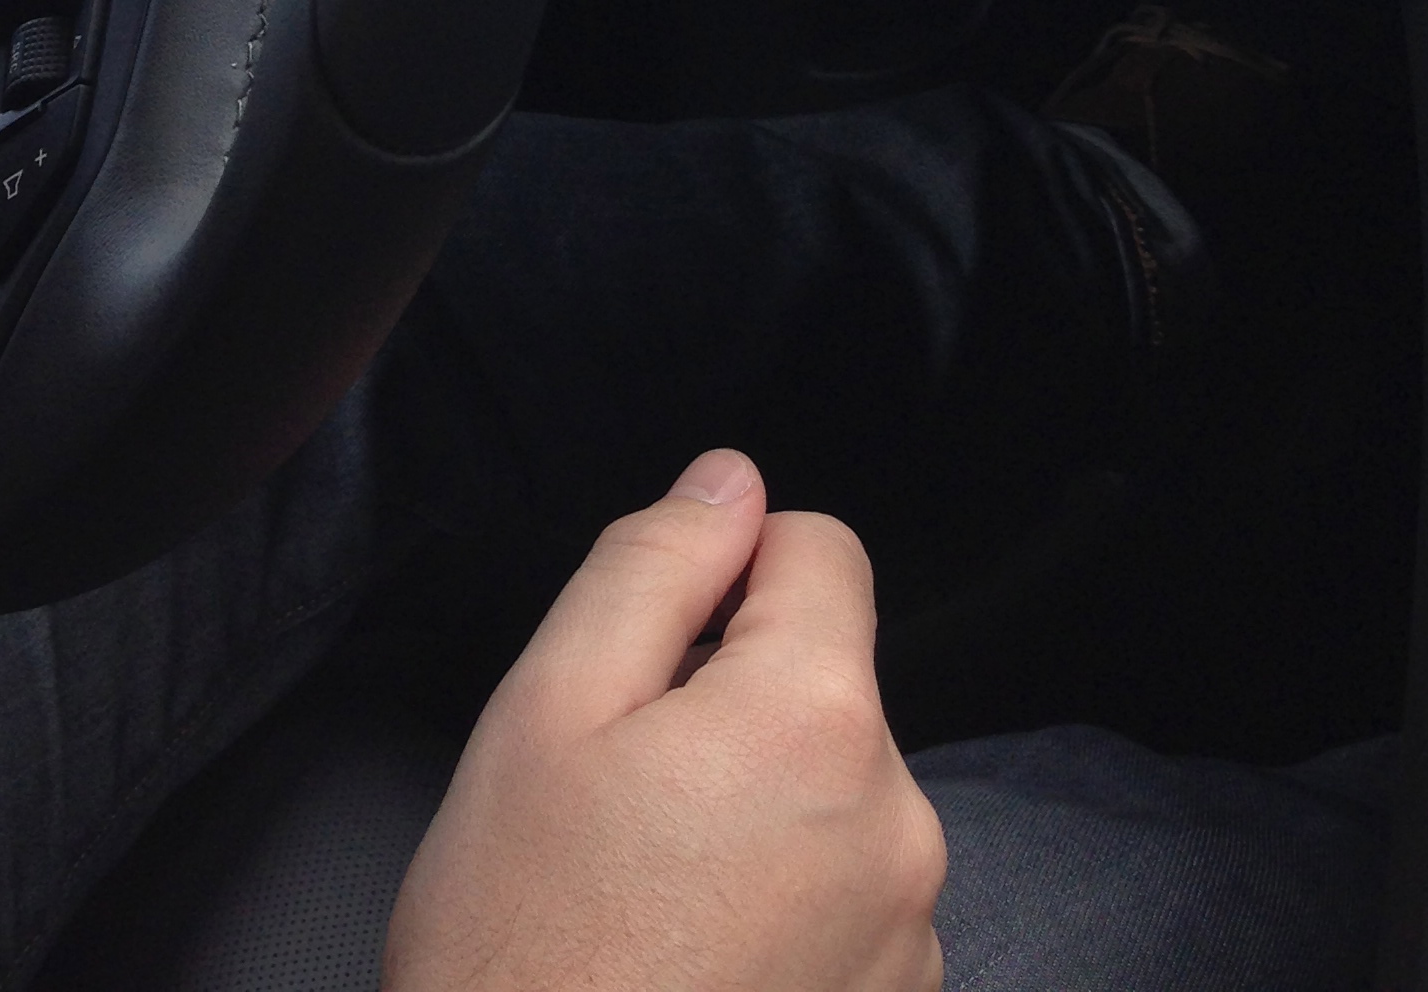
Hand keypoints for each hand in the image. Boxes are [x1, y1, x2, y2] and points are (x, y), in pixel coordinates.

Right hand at [384, 452, 943, 991]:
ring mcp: (907, 941)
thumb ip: (652, 566)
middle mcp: (898, 826)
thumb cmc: (520, 958)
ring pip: (832, 799)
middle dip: (732, 708)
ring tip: (646, 898)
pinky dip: (778, 915)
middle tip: (620, 801)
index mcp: (818, 723)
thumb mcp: (546, 713)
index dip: (725, 574)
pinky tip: (686, 964)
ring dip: (756, 816)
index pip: (822, 549)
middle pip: (826, 684)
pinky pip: (844, 908)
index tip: (651, 657)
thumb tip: (730, 482)